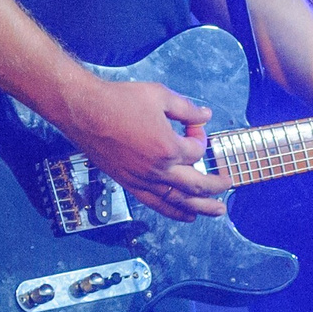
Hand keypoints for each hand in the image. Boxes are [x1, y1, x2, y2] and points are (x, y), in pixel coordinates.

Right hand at [52, 76, 233, 220]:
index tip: (194, 127)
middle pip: (197, 184)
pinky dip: (174, 211)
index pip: (197, 150)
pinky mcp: (129, 184)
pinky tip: (186, 215)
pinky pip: (156, 204)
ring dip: (202, 207)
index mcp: (168, 146)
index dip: (201, 138)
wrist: (84, 111)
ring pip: (179, 201)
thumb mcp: (159, 95)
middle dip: (216, 185)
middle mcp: (158, 169)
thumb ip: (186, 108)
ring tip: (217, 211)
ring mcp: (143, 180)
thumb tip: (205, 114)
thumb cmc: (119, 100)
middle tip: (229, 184)